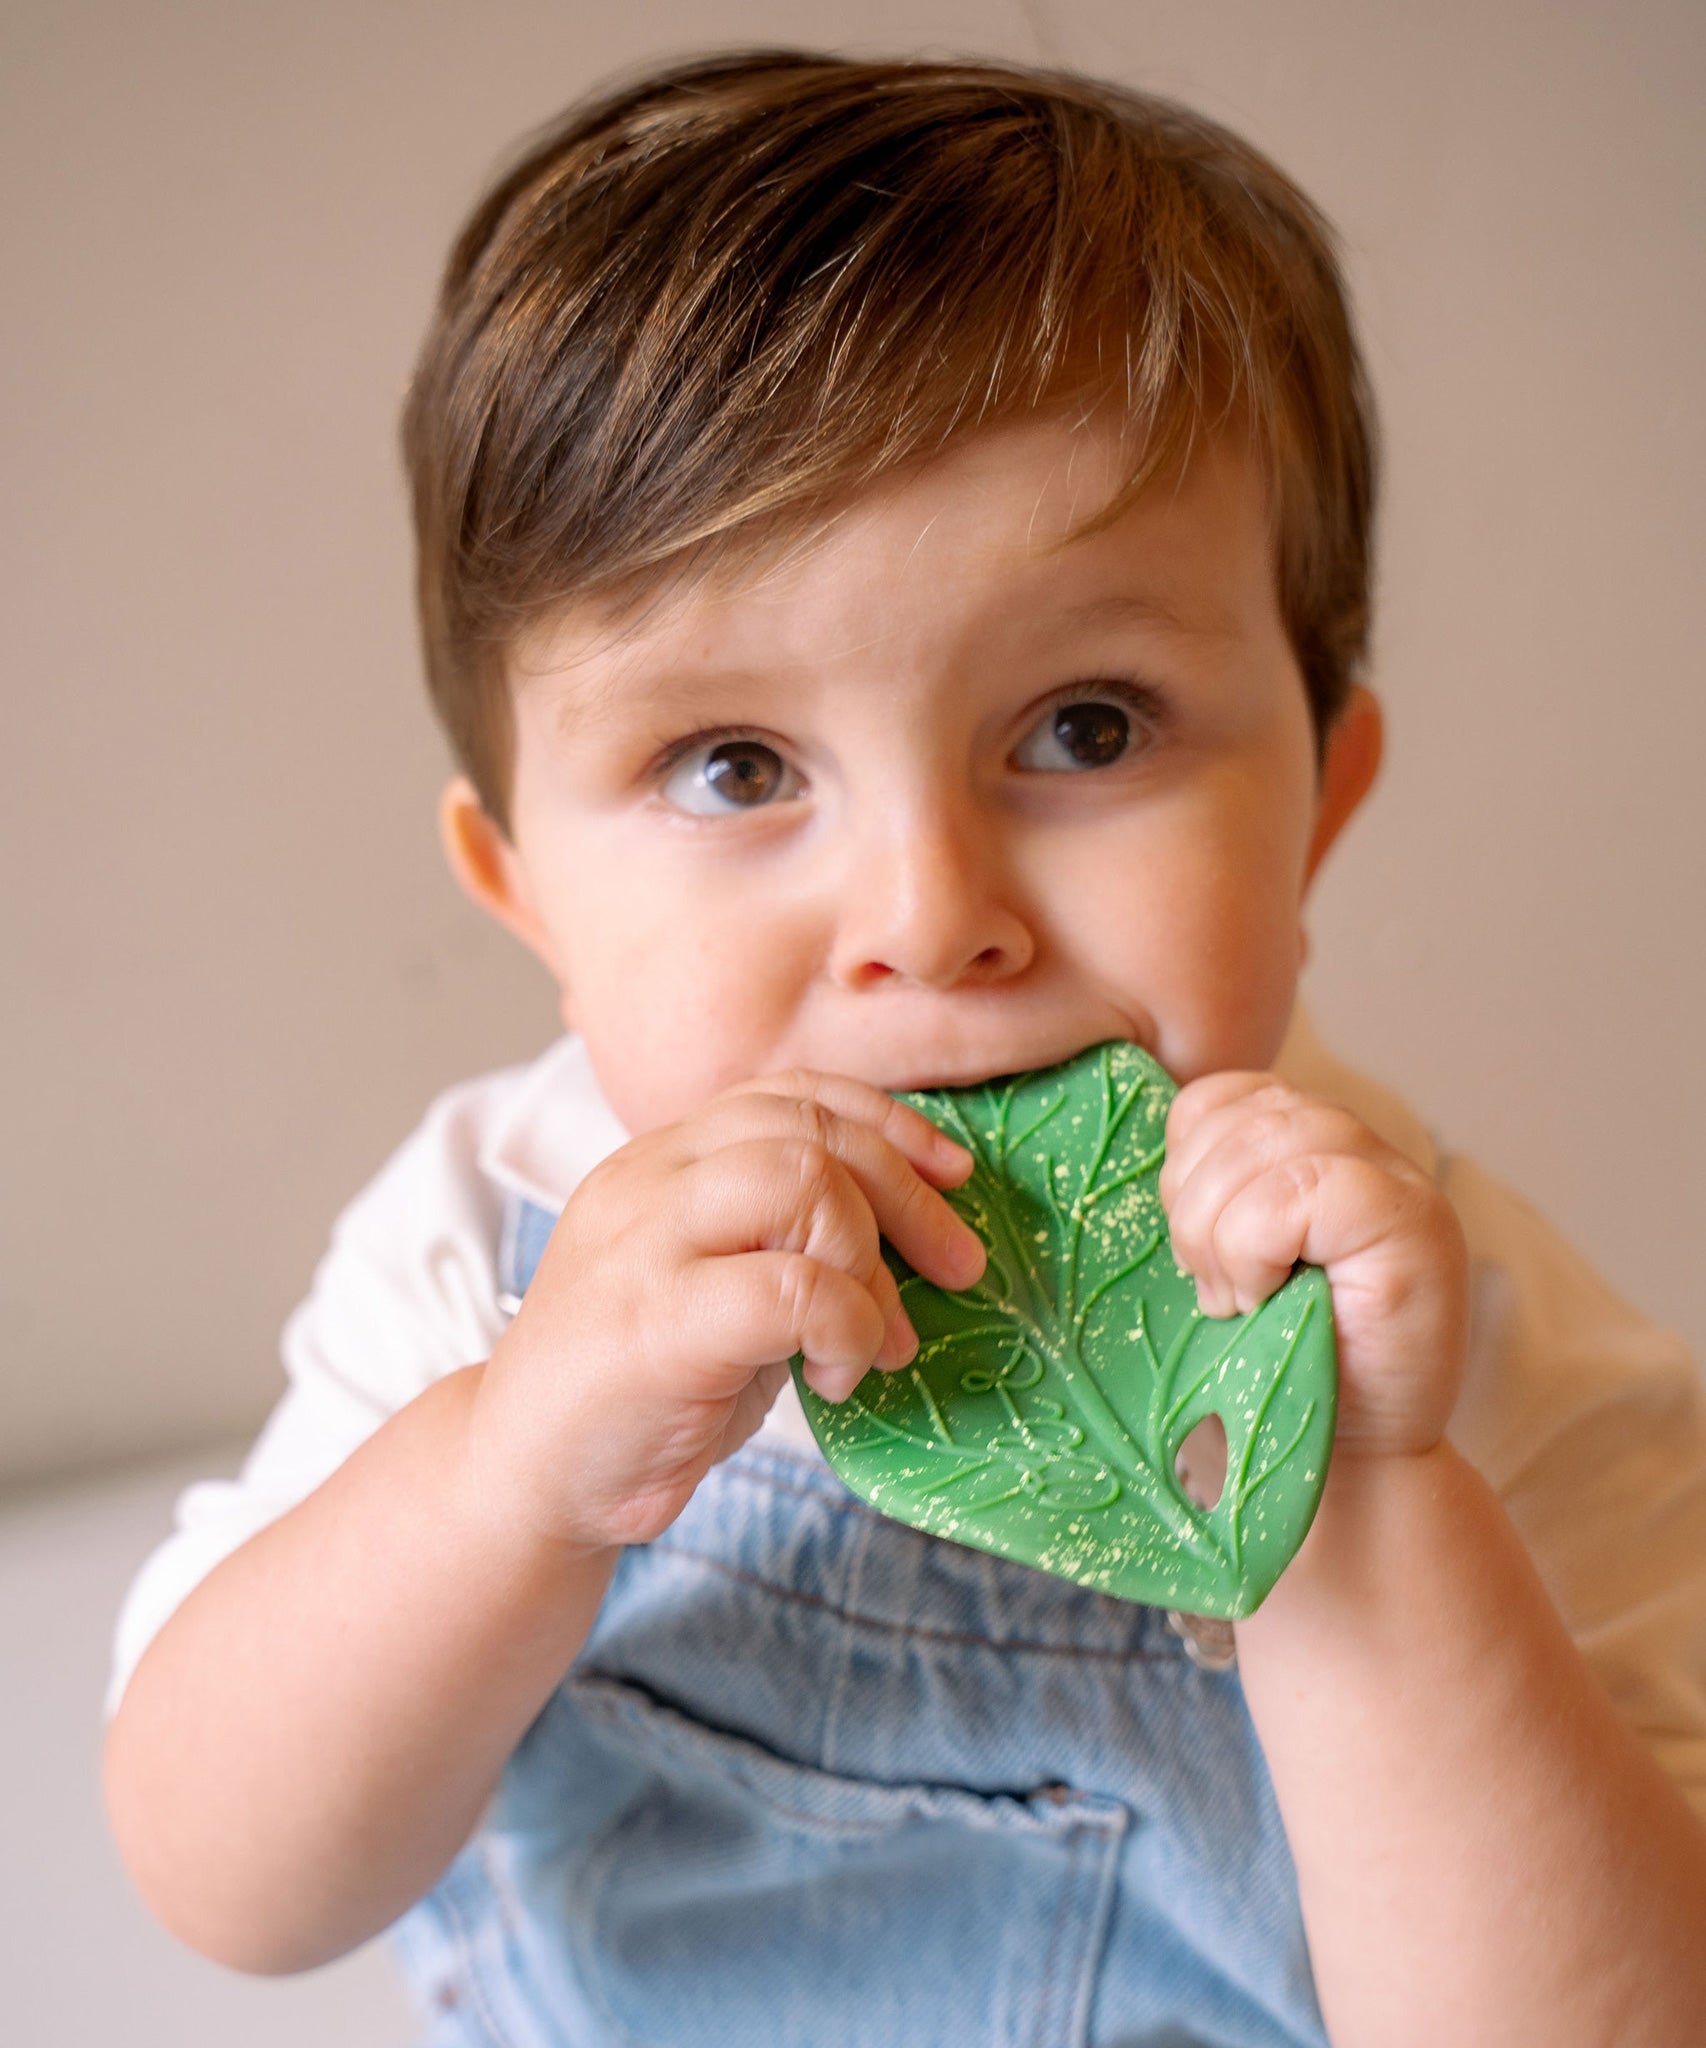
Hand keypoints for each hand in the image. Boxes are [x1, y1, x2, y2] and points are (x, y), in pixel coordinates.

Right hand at [466, 1072, 987, 1553]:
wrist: (526, 1479)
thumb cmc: (639, 1392)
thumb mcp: (721, 1289)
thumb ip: (790, 1241)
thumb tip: (923, 1230)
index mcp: (661, 1161)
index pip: (787, 1093)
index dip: (887, 1123)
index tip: (954, 1176)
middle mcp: (646, 1180)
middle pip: (808, 1127)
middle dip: (908, 1193)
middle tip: (957, 1271)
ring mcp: (641, 1243)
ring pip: (800, 1179)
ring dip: (869, 1262)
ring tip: (879, 1340)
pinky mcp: (652, 1321)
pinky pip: (791, 1286)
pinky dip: (846, 1327)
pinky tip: (837, 1376)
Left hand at [1159, 1073, 1468, 1461]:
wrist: (1347, 1468)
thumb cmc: (1273, 1368)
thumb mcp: (1226, 1260)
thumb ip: (1213, 1192)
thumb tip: (1147, 1147)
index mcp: (1316, 1146)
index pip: (1222, 1097)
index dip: (1183, 1162)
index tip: (1195, 1248)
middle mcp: (1369, 1150)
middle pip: (1240, 1114)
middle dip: (1192, 1204)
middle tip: (1214, 1289)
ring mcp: (1402, 1184)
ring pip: (1266, 1142)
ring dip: (1221, 1233)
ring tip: (1240, 1300)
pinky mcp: (1416, 1228)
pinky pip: (1301, 1189)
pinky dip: (1256, 1249)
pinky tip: (1268, 1301)